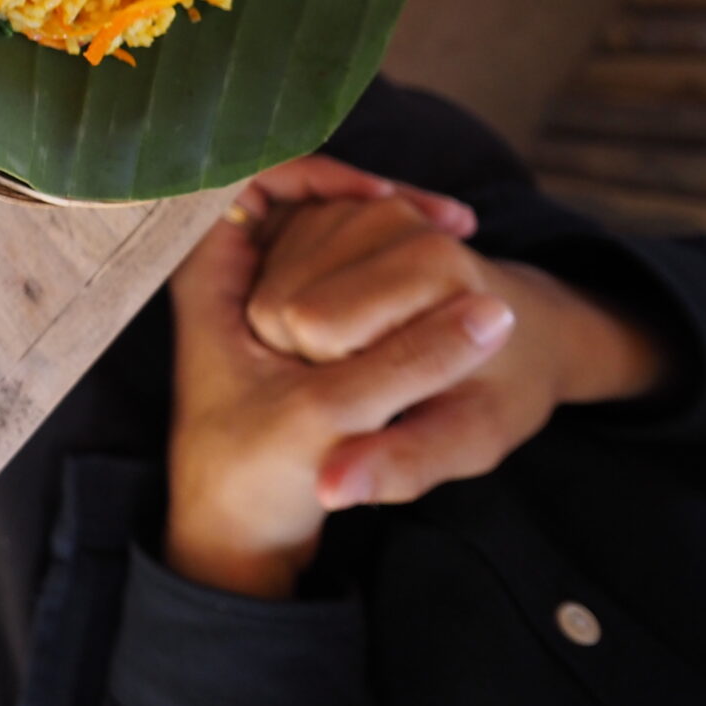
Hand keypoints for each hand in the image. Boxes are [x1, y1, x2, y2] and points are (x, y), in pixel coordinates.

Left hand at [163, 178, 515, 599]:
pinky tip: (447, 263)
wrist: (240, 533)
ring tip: (460, 229)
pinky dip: (389, 263)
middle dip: (374, 199)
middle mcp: (227, 275)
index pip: (252, 177)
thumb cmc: (256, 478)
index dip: (319, 172)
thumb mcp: (334, 420)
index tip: (389, 198)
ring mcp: (258, 295)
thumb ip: (406, 365)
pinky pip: (342, 265)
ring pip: (326, 228)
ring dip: (390, 227)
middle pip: (299, 196)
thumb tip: (496, 316)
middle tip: (454, 219)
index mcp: (208, 279)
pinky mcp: (292, 321)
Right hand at [244, 191, 668, 509]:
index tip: (378, 390)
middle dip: (301, 345)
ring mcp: (376, 207)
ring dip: (294, 311)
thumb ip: (400, 464)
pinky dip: (292, 281)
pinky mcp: (357, 204)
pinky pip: (282, 244)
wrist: (528, 336)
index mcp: (434, 275)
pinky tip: (334, 310)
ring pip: (273, 264)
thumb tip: (328, 490)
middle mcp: (404, 225)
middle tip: (365, 369)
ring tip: (355, 340)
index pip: (311, 326)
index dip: (324, 373)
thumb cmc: (499, 394)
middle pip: (281, 293)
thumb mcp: (466, 444)